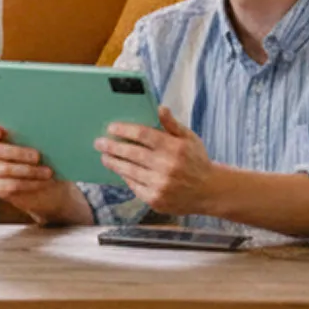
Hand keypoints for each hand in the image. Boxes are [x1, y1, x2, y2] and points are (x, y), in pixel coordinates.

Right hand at [0, 123, 81, 222]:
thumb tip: (45, 136)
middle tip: (37, 156)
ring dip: (29, 170)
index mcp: (2, 138)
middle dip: (18, 152)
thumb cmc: (49, 161)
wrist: (52, 187)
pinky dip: (30, 184)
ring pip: (5, 169)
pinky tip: (43, 182)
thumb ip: (41, 140)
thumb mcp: (47, 149)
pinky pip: (11, 185)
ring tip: (48, 172)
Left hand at [96, 107, 219, 216]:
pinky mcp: (155, 200)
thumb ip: (172, 124)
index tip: (111, 127)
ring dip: (114, 163)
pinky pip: (134, 186)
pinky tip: (120, 170)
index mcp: (175, 148)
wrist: (210, 191)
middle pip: (132, 153)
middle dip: (112, 147)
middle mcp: (167, 166)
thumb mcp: (190, 139)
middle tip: (99, 142)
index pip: (143, 135)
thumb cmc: (197, 161)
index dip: (124, 130)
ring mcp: (160, 185)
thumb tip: (160, 108)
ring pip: (129, 171)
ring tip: (105, 157)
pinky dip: (125, 177)